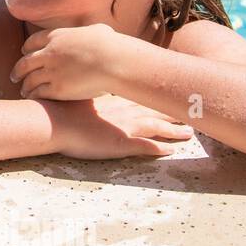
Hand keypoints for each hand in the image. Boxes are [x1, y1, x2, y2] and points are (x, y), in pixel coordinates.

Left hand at [11, 23, 139, 100]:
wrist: (114, 61)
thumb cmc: (112, 45)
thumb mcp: (97, 31)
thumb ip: (90, 32)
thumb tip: (99, 31)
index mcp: (57, 37)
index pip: (32, 42)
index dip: (26, 49)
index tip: (23, 53)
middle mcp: (49, 53)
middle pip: (25, 62)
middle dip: (18, 70)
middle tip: (14, 75)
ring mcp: (51, 71)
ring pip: (29, 79)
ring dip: (24, 86)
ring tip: (23, 90)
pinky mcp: (57, 88)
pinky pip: (39, 93)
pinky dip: (33, 96)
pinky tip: (33, 99)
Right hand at [48, 94, 192, 158]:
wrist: (54, 119)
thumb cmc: (60, 109)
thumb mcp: (78, 97)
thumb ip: (89, 97)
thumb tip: (90, 94)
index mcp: (114, 101)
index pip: (142, 97)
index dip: (156, 97)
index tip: (168, 94)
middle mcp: (124, 111)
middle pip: (155, 109)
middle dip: (172, 111)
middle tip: (190, 111)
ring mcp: (125, 127)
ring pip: (157, 127)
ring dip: (174, 130)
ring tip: (188, 133)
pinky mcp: (122, 144)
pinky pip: (147, 147)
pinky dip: (160, 148)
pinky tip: (171, 151)